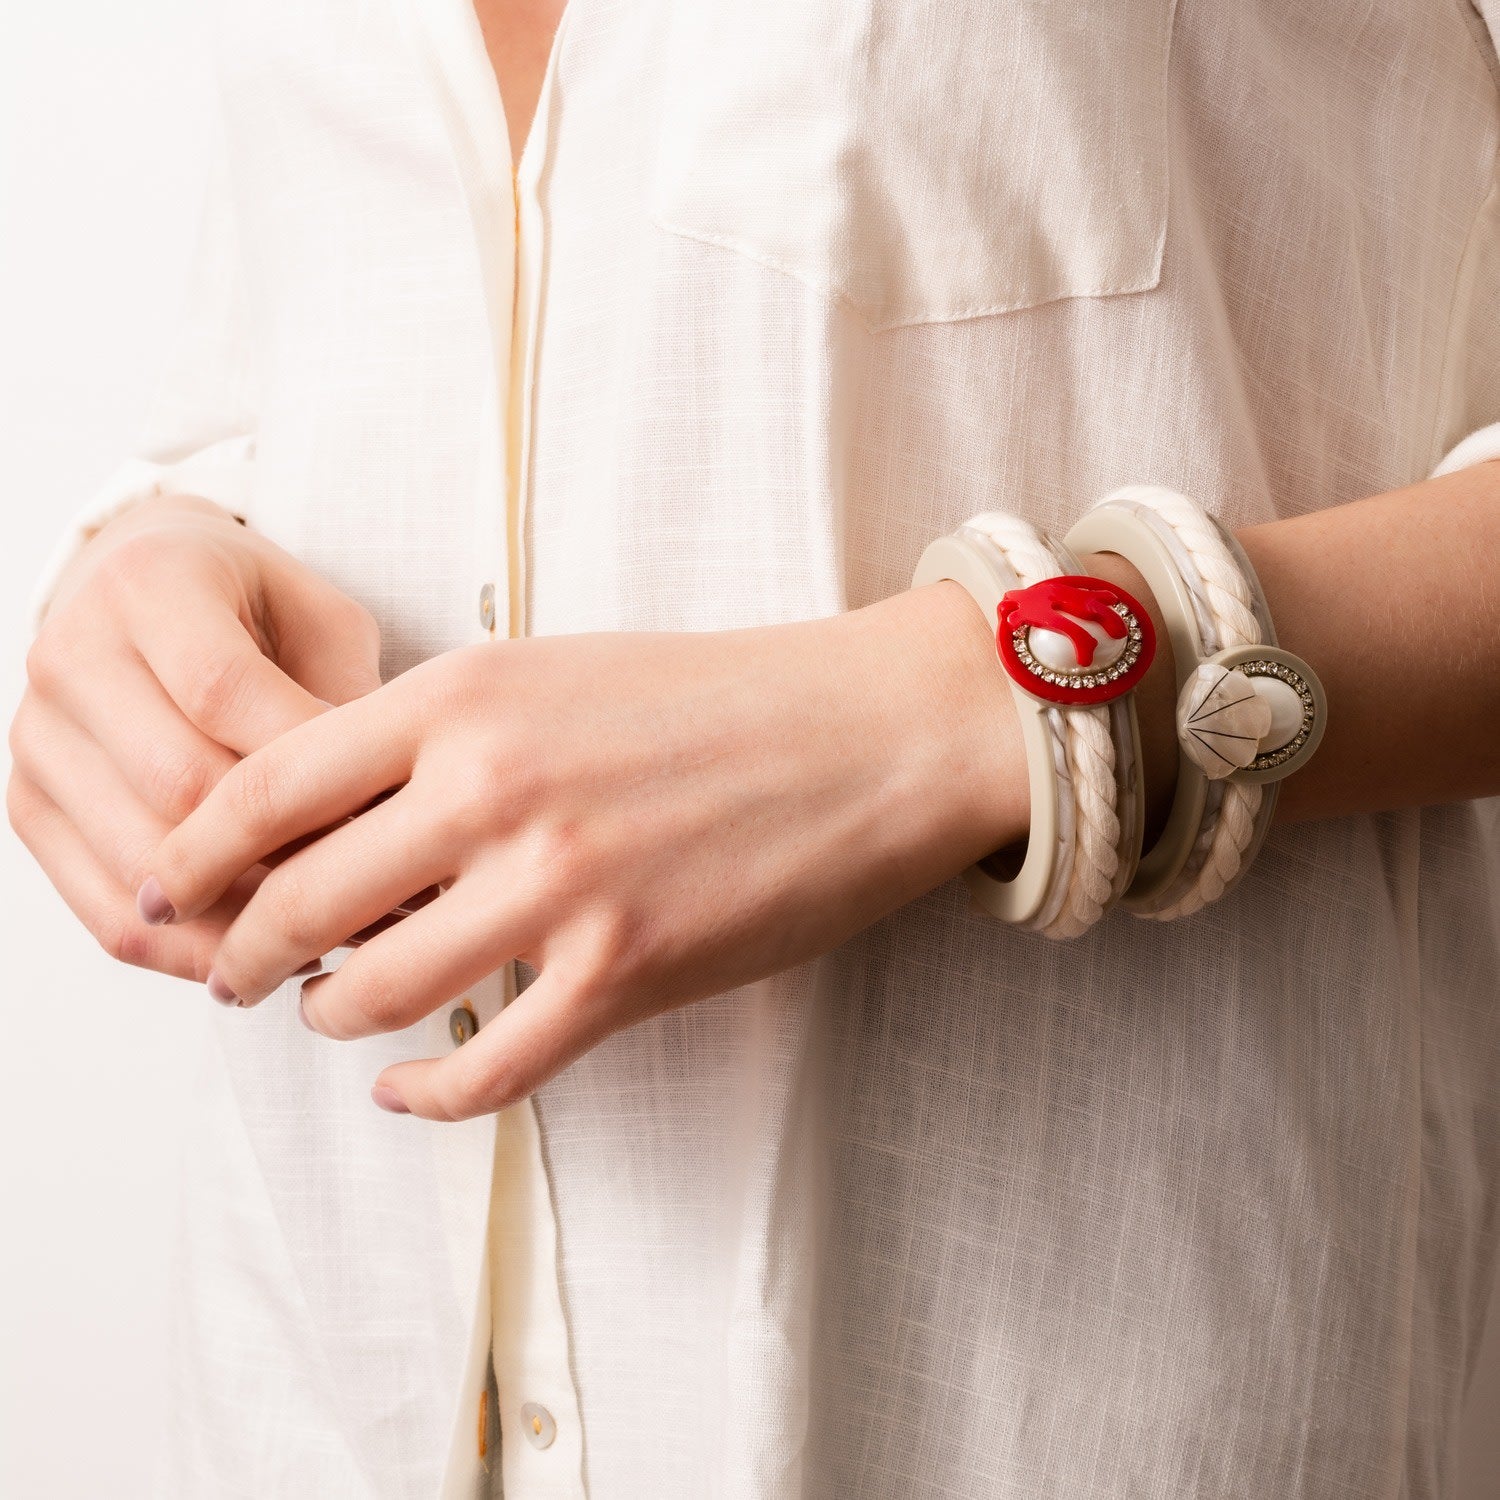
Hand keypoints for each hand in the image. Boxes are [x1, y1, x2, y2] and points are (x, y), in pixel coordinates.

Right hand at [8, 494, 382, 980]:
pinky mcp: (31, 808)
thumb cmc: (259, 611)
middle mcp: (71, 655)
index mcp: (148, 583)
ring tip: (338, 939)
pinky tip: (264, 962)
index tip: (394, 816)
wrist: (147, 595)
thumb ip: (347, 695)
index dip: (310, 766)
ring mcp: (38, 739)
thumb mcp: (322, 617)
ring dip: (245, 919)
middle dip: (287, 849)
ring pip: (140, 862)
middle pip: (178, 784)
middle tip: (380, 893)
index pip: (223, 692)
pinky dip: (190, 952)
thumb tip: (390, 816)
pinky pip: (104, 910)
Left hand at [139, 582, 1027, 1119]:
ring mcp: (559, 886)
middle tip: (234, 975)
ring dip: (333, 1018)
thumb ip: (439, 739)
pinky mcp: (626, 971)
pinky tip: (410, 1089)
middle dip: (243, 955)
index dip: (196, 854)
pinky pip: (482, 1071)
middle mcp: (493, 788)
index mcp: (465, 696)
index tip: (175, 892)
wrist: (868, 731)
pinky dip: (425, 1095)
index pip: (266, 785)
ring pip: (374, 995)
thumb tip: (337, 832)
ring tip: (335, 1013)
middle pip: (298, 904)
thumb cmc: (718, 697)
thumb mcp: (554, 673)